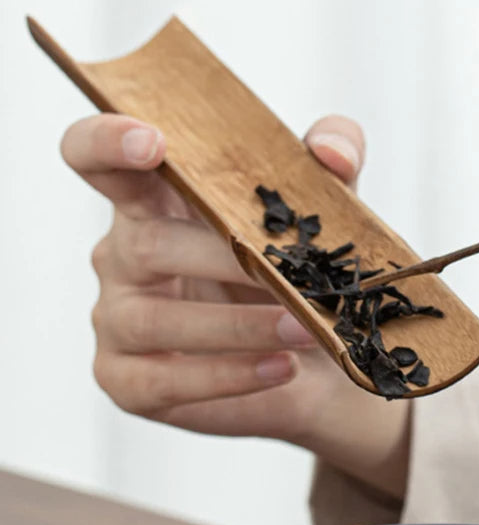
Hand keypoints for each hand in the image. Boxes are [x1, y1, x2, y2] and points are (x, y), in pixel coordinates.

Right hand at [60, 114, 409, 498]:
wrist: (324, 367)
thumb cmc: (306, 281)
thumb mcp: (326, 214)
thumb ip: (334, 162)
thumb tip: (330, 151)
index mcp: (153, 203)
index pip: (97, 158)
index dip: (107, 142)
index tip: (151, 142)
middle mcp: (121, 258)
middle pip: (146, 244)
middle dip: (223, 259)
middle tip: (290, 276)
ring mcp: (117, 322)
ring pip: (156, 320)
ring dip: (238, 326)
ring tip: (304, 330)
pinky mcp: (129, 382)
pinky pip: (165, 381)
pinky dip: (229, 375)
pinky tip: (280, 367)